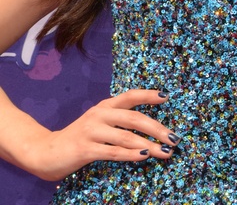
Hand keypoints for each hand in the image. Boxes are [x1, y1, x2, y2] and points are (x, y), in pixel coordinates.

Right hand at [28, 89, 179, 180]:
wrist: (46, 151)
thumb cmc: (80, 138)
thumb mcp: (99, 123)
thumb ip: (119, 122)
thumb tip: (149, 129)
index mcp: (105, 106)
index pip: (130, 96)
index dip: (148, 95)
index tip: (166, 97)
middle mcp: (100, 114)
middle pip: (133, 118)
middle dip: (157, 128)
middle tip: (174, 138)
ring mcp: (92, 130)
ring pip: (126, 136)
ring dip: (149, 145)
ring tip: (165, 152)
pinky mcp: (85, 148)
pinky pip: (113, 151)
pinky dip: (130, 154)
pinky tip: (143, 157)